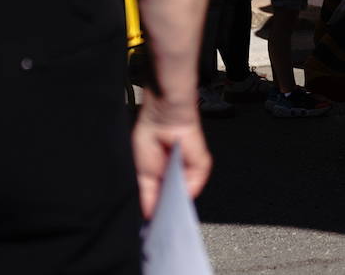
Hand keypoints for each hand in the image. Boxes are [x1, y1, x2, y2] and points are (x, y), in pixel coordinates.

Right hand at [132, 96, 210, 218]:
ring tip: (167, 216)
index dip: (159, 212)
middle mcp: (179, 174)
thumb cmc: (150, 137)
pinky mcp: (201, 165)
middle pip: (177, 199)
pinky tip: (177, 200)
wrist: (163, 117)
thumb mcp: (143, 172)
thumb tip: (150, 215)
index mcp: (163, 175)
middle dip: (169, 211)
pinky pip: (196, 183)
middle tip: (160, 227)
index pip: (163, 199)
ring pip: (186, 194)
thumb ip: (148, 194)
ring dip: (177, 204)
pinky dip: (187, 192)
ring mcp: (190, 170)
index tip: (153, 228)